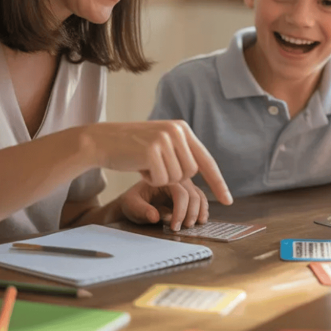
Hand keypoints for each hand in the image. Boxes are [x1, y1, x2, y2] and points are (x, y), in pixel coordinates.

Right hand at [83, 120, 231, 205]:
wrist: (101, 141)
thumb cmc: (131, 148)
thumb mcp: (160, 144)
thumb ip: (180, 152)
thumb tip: (196, 168)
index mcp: (182, 129)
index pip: (206, 160)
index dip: (218, 182)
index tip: (228, 201)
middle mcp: (177, 131)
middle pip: (190, 172)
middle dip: (173, 177)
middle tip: (153, 166)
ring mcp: (165, 139)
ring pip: (176, 178)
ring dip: (160, 178)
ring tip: (145, 164)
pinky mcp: (153, 150)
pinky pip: (161, 180)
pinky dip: (150, 179)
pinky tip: (138, 166)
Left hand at [117, 178, 208, 230]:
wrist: (134, 201)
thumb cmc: (133, 200)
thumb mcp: (131, 204)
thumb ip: (141, 210)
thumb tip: (155, 217)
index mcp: (164, 179)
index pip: (181, 193)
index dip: (181, 211)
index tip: (174, 227)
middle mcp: (178, 180)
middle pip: (194, 195)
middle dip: (192, 213)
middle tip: (185, 228)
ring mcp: (185, 186)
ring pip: (200, 197)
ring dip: (201, 212)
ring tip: (196, 225)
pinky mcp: (189, 194)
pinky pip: (201, 200)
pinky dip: (203, 211)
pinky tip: (200, 221)